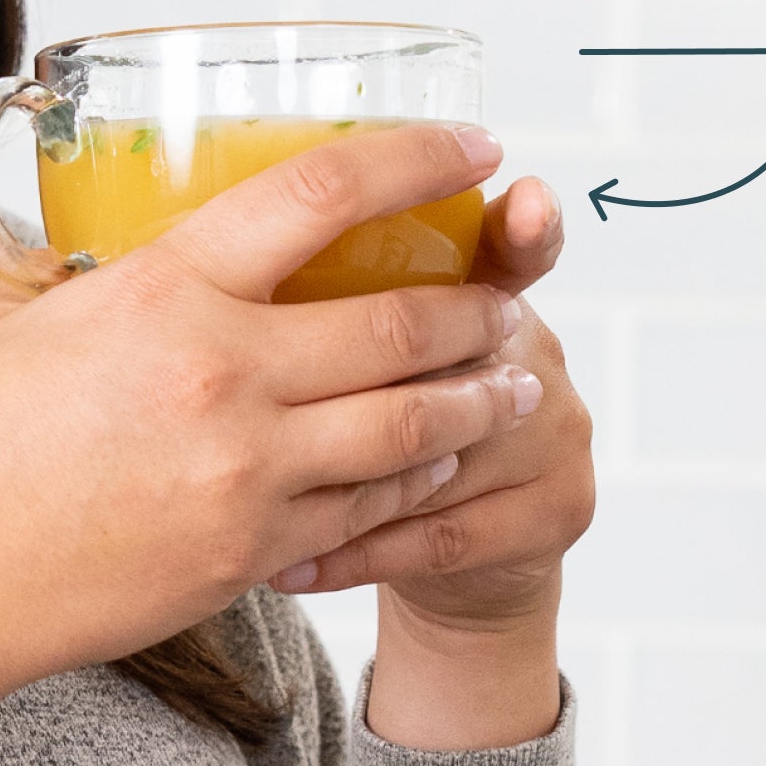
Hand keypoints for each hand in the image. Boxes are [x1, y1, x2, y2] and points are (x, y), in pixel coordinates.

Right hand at [0, 122, 541, 765]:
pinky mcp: (249, 553)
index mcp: (166, 290)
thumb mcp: (4, 316)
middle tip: (508, 295)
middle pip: (406, 324)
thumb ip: (80, 274)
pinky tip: (437, 464)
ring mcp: (248, 474)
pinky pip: (368, 510)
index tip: (468, 145)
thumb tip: (107, 246)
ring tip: (516, 384)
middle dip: (480, 305)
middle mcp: (226, 374)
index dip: (416, 158)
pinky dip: (418, 481)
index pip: (325, 192)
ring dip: (480, 401)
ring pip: (415, 428)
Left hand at [270, 175, 594, 630]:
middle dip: (363, 381)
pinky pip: (443, 533)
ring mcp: (557, 428)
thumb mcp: (353, 346)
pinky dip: (354, 551)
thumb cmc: (364, 421)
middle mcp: (534, 348)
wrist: (437, 544)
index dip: (526, 221)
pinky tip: (288, 565)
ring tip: (249, 503)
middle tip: (267, 405)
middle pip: (464, 351)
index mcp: (483, 287)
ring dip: (338, 481)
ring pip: (444, 450)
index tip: (528, 200)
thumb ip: (316, 298)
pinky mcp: (557, 509)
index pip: (510, 241)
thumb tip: (208, 261)